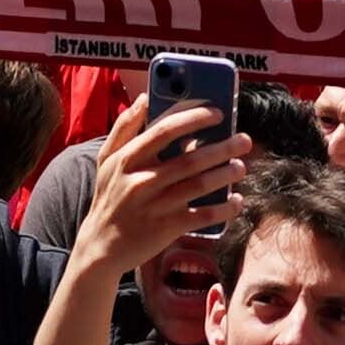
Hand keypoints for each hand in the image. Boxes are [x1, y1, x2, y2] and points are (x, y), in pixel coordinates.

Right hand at [64, 94, 248, 285]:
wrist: (100, 247)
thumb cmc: (109, 197)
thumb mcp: (106, 161)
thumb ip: (124, 127)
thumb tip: (144, 97)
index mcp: (127, 159)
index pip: (164, 130)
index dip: (194, 118)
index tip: (218, 113)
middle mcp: (141, 181)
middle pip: (189, 159)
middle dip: (222, 148)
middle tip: (243, 140)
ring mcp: (154, 207)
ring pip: (199, 186)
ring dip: (225, 175)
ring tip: (240, 167)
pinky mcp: (166, 229)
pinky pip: (202, 216)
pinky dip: (223, 209)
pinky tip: (236, 201)